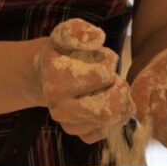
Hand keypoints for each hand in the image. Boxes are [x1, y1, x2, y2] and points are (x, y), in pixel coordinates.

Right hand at [34, 18, 134, 143]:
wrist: (46, 76)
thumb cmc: (62, 54)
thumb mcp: (65, 35)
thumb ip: (78, 31)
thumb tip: (98, 37)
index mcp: (55, 82)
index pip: (103, 76)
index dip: (109, 62)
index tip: (102, 58)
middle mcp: (59, 108)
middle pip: (108, 108)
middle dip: (120, 89)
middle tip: (115, 78)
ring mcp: (68, 124)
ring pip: (110, 120)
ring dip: (120, 102)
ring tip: (113, 89)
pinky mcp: (78, 134)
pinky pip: (106, 132)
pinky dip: (115, 117)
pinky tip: (109, 102)